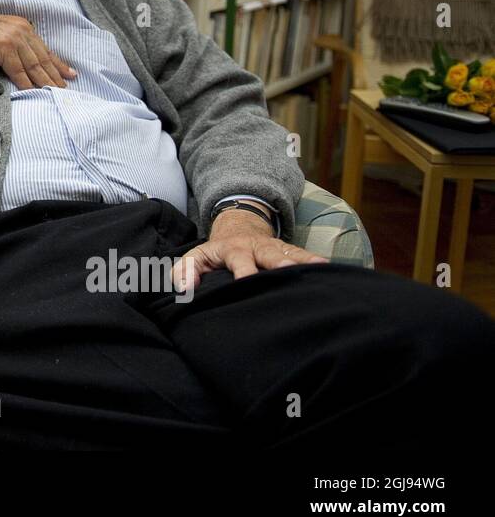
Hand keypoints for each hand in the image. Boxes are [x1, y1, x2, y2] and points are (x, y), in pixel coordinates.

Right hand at [0, 10, 76, 89]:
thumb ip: (15, 46)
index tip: (70, 74)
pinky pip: (18, 70)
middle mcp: (21, 30)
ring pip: (33, 65)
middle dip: (55, 75)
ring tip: (53, 93)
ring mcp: (12, 37)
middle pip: (42, 58)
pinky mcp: (3, 46)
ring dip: (44, 81)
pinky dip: (25, 82)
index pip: (44, 48)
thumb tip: (28, 65)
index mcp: (22, 26)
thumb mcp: (1, 37)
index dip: (58, 63)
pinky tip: (32, 91)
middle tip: (65, 89)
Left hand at [171, 209, 328, 290]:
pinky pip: (304, 257)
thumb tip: (185, 288)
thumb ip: (186, 271)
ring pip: (292, 255)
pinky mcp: (289, 253)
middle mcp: (257, 248)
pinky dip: (317, 263)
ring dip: (305, 262)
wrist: (238, 228)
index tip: (247, 282)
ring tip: (321, 270)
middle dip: (280, 264)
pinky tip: (332, 271)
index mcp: (233, 250)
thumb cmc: (215, 252)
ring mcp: (276, 249)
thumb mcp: (196, 257)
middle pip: (271, 255)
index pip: (239, 261)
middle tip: (290, 273)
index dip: (244, 271)